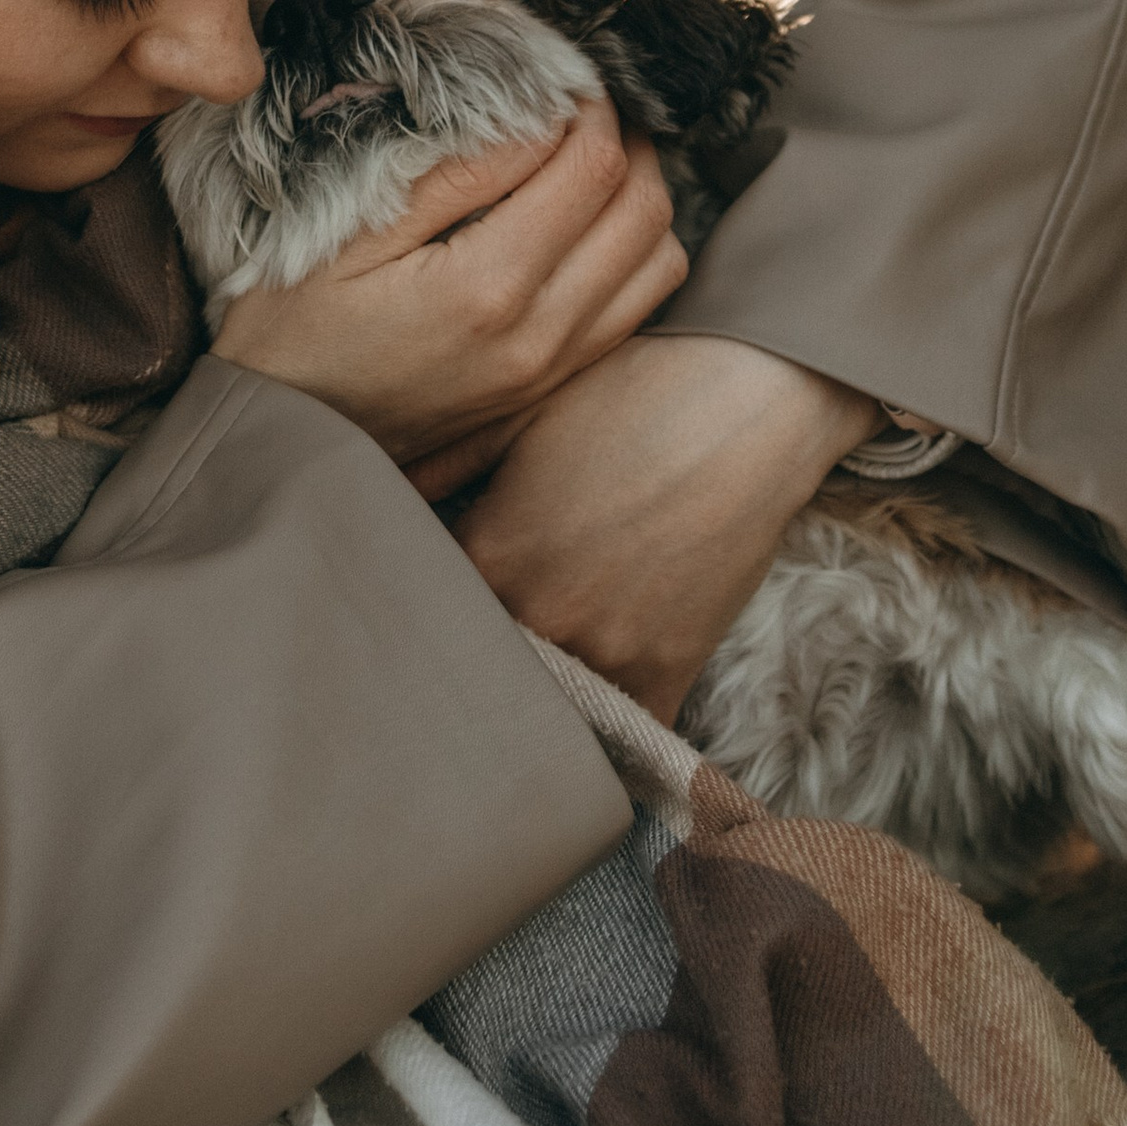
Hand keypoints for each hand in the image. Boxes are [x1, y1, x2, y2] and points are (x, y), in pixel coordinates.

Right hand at [205, 95, 687, 470]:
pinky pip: (634, 311)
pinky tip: (583, 225)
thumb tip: (534, 118)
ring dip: (641, 197)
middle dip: (630, 141)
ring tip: (591, 158)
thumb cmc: (291, 329)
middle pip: (644, 214)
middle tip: (586, 105)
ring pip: (657, 265)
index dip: (592, 106)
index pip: (592, 171)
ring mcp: (550, 373)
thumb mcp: (349, 234)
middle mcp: (538, 338)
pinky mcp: (547, 391)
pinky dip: (632, 253)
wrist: (281, 437)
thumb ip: (450, 177)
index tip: (564, 75)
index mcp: (487, 290)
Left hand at [454, 334, 879, 721]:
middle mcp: (540, 614)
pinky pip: (624, 730)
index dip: (425, 605)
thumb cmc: (628, 395)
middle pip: (483, 664)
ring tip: (530, 673)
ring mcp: (609, 650)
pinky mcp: (669, 670)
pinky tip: (591, 710)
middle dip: (474, 656)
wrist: (748, 399)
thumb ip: (441, 468)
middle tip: (473, 644)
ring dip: (536, 694)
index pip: (429, 609)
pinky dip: (608, 727)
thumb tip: (378, 492)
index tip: (423, 604)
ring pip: (547, 705)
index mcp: (490, 555)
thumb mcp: (517, 420)